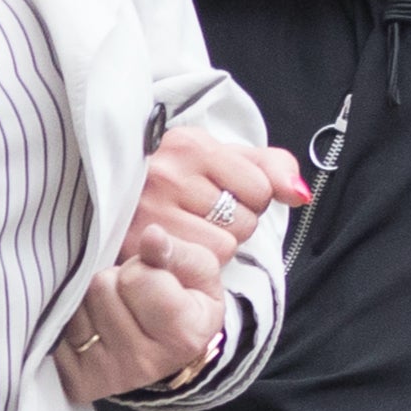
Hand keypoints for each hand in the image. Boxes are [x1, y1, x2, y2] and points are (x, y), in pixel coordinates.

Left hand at [53, 226, 227, 402]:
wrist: (172, 351)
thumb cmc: (186, 303)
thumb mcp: (198, 272)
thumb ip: (176, 251)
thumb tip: (152, 236)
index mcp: (182, 335)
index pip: (138, 278)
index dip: (143, 267)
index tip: (156, 278)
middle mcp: (145, 363)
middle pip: (102, 287)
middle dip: (115, 279)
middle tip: (133, 293)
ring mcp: (110, 375)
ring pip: (78, 305)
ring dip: (92, 298)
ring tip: (115, 307)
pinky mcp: (79, 382)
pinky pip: (58, 330)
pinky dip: (74, 319)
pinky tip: (95, 324)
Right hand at [126, 127, 311, 267]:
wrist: (109, 189)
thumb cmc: (174, 175)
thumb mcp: (220, 158)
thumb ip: (269, 167)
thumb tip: (300, 194)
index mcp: (191, 144)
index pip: (259, 187)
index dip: (252, 197)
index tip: (225, 193)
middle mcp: (168, 174)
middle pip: (243, 221)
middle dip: (233, 223)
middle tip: (202, 214)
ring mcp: (149, 212)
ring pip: (223, 248)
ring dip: (213, 246)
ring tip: (189, 230)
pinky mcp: (137, 247)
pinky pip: (197, 267)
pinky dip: (194, 264)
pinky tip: (179, 248)